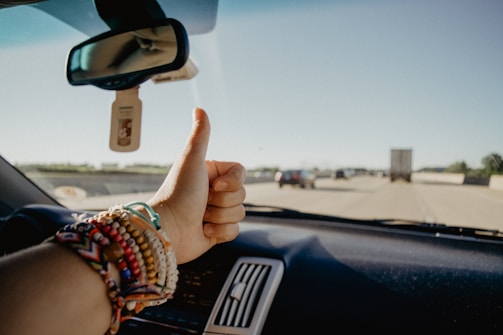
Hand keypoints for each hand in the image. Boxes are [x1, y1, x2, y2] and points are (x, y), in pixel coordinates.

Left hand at [147, 107, 244, 263]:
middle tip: (203, 203)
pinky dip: (220, 232)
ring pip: (240, 213)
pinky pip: (235, 230)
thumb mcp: (191, 160)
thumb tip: (199, 108)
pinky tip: (204, 230)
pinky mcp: (217, 232)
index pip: (240, 174)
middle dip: (223, 202)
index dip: (233, 182)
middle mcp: (214, 192)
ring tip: (201, 218)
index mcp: (211, 174)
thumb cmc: (178, 193)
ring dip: (220, 217)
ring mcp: (216, 212)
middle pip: (242, 194)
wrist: (168, 230)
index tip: (215, 186)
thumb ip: (200, 135)